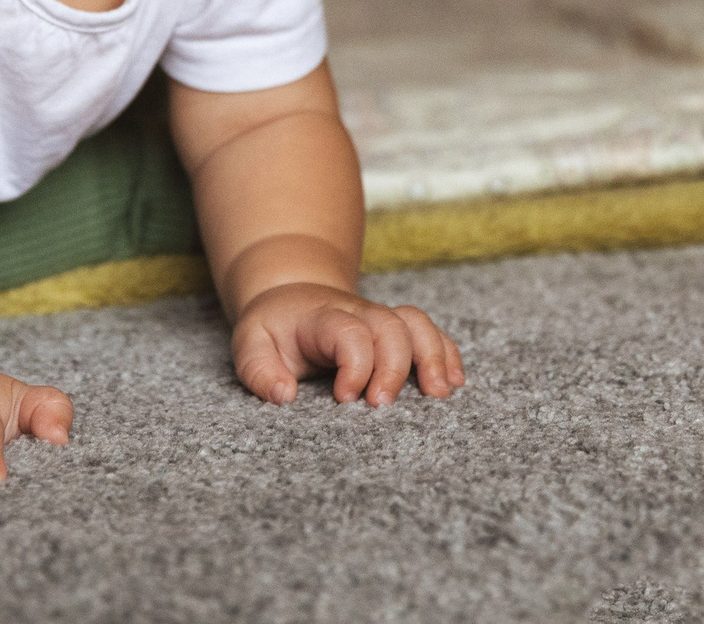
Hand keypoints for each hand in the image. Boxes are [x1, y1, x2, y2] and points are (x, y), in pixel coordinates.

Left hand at [231, 282, 463, 406]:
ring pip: (418, 324)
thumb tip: (283, 395)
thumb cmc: (273, 328)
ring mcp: (381, 319)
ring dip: (433, 357)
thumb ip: (259, 369)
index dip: (355, 365)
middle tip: (382, 406)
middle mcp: (359, 313)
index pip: (349, 332)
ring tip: (439, 396)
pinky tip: (454, 383)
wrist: (291, 297)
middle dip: (395, 367)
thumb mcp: (250, 343)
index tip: (344, 398)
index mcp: (323, 317)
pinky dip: (447, 354)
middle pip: (391, 327)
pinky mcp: (396, 330)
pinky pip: (430, 332)